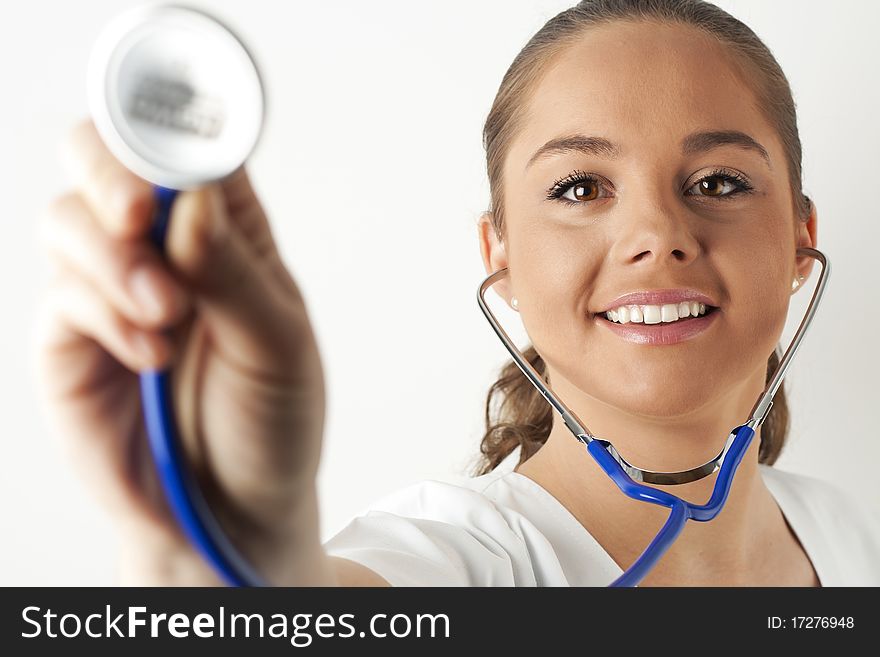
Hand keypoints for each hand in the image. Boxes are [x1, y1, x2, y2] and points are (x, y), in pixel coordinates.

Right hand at [33, 119, 333, 584]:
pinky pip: (62, 296)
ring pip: (69, 218)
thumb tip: (189, 197)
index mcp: (227, 232)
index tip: (176, 125)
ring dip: (114, 259)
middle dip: (111, 172)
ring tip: (169, 314)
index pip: (192, 149)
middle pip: (105, 158)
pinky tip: (152, 356)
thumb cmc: (270, 420)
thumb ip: (234, 271)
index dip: (178, 121)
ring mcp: (110, 289)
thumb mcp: (279, 344)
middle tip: (137, 214)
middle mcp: (163, 248)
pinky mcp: (71, 338)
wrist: (231, 508)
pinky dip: (106, 317)